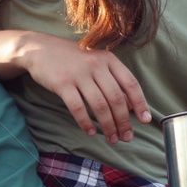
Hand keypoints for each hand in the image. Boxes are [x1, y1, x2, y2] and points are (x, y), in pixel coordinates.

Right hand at [18, 32, 151, 142]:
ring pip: (99, 106)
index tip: (146, 121)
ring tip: (112, 138)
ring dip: (108, 126)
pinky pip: (78, 108)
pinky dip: (85, 123)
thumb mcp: (96, 62)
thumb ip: (113, 79)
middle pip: (116, 98)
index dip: (140, 103)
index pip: (130, 83)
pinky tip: (90, 132)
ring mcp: (79, 74)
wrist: (40, 48)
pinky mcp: (62, 83)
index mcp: (108, 59)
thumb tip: (131, 104)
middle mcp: (96, 65)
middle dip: (124, 121)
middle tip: (127, 137)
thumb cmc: (72, 58)